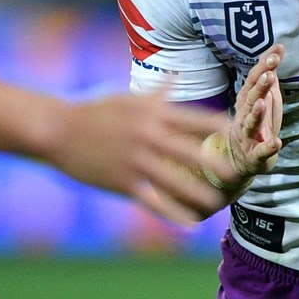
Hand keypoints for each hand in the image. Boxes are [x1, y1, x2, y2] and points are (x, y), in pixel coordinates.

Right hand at [46, 87, 231, 222]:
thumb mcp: (127, 97)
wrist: (58, 130)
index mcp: (152, 113)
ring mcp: (134, 160)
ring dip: (197, 194)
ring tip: (217, 204)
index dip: (220, 127)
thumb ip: (156, 92)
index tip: (239, 134)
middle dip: (216, 164)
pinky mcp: (122, 182)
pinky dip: (172, 212)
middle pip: (189, 152)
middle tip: (238, 174)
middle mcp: (147, 136)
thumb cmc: (94, 111)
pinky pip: (152, 200)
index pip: (195, 118)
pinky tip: (188, 223)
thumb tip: (175, 75)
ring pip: (174, 181)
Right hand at [220, 45, 285, 186]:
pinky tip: (276, 143)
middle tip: (269, 75)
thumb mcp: (264, 96)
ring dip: (256, 114)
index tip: (276, 53)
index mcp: (247, 100)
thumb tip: (277, 48)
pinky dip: (268, 148)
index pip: (254, 80)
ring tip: (262, 103)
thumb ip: (268, 74)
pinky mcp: (254, 154)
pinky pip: (261, 151)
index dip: (264, 67)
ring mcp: (247, 135)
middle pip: (251, 99)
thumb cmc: (256, 123)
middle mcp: (244, 115)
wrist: (242, 159)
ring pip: (250, 123)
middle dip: (259, 87)